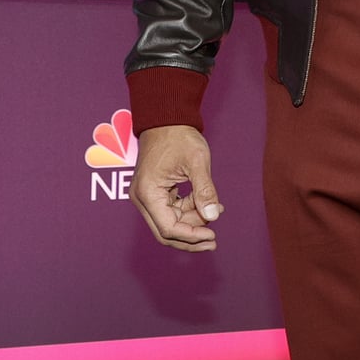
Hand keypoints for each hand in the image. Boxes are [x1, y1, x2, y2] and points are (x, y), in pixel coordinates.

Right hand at [131, 125, 223, 252]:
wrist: (167, 118)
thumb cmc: (179, 136)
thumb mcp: (197, 162)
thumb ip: (205, 191)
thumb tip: (213, 217)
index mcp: (147, 193)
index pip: (168, 228)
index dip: (191, 236)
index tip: (213, 235)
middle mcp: (142, 198)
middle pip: (166, 232)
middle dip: (190, 238)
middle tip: (214, 241)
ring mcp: (147, 195)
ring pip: (170, 222)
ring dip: (193, 222)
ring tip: (217, 210)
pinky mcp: (155, 191)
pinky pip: (171, 210)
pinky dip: (189, 210)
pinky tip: (207, 205)